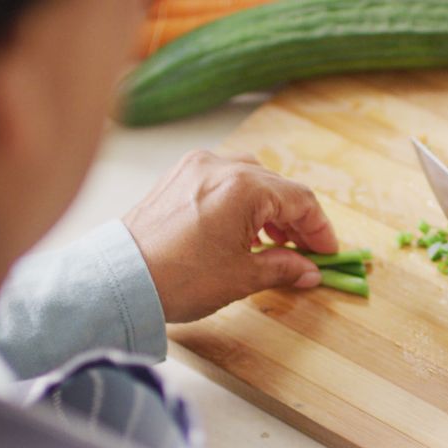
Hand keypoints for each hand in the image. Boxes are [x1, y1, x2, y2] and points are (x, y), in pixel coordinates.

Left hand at [123, 150, 337, 322]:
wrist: (120, 281)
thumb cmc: (179, 279)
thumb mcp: (240, 278)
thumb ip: (282, 268)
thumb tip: (308, 271)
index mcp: (242, 188)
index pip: (299, 200)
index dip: (320, 228)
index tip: (326, 252)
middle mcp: (220, 166)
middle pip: (276, 186)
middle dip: (295, 220)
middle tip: (304, 251)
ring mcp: (195, 167)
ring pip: (250, 177)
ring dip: (268, 207)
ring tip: (272, 242)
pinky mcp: (176, 176)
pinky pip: (221, 179)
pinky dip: (239, 200)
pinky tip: (240, 229)